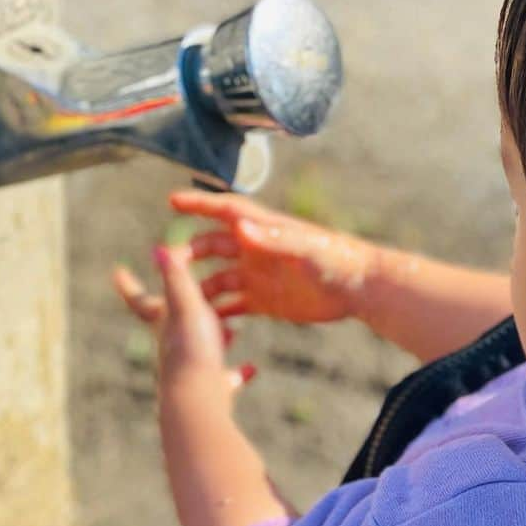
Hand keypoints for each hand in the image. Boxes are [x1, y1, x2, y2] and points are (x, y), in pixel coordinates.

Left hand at [113, 244, 254, 400]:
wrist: (198, 404)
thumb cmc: (190, 352)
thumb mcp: (187, 307)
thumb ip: (177, 278)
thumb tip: (159, 248)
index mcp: (164, 323)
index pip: (140, 300)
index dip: (129, 285)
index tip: (117, 271)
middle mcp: (174, 346)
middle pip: (176, 322)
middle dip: (186, 306)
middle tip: (201, 291)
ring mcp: (193, 370)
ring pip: (203, 348)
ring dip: (217, 335)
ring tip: (233, 327)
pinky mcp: (213, 390)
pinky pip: (226, 379)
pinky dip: (238, 372)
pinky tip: (251, 368)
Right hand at [170, 190, 374, 324]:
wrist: (359, 288)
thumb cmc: (336, 260)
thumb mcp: (304, 249)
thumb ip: (272, 239)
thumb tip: (240, 228)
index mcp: (264, 231)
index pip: (226, 212)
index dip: (200, 205)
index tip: (172, 200)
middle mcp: (257, 250)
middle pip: (213, 246)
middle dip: (189, 252)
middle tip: (165, 263)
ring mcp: (259, 276)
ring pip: (218, 279)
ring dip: (198, 288)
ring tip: (175, 302)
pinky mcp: (266, 300)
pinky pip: (234, 306)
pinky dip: (218, 313)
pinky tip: (201, 325)